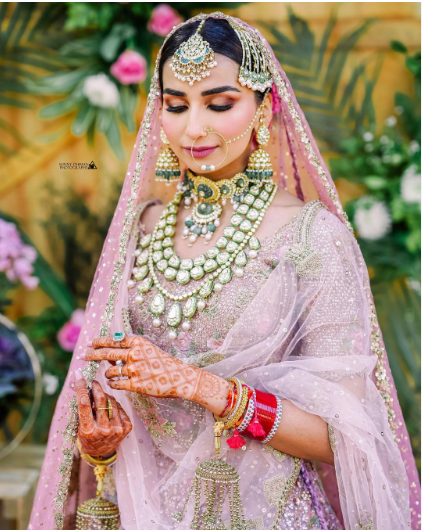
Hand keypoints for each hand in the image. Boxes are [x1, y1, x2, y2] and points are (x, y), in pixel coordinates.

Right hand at [74, 371, 131, 456]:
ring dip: (105, 397)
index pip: (84, 404)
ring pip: (111, 402)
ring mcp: (117, 429)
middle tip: (94, 382)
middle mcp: (104, 430)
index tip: (79, 375)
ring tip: (101, 400)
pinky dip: (114, 405)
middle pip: (101, 400)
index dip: (81, 387)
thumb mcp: (79, 426)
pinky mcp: (126, 428)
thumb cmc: (87, 436)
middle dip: (97, 387)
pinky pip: (119, 407)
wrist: (101, 452)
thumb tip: (83, 385)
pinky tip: (110, 409)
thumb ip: (82, 408)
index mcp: (88, 431)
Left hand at [82, 336, 229, 414]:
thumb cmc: (164, 363)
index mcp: (138, 343)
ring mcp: (135, 369)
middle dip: (93, 354)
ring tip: (109, 375)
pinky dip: (112, 383)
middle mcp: (135, 354)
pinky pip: (116, 384)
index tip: (90, 343)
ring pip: (110, 371)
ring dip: (107, 373)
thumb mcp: (149, 349)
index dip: (100, 342)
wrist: (180, 377)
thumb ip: (131, 349)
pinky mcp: (136, 384)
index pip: (114, 340)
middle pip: (107, 353)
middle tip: (83, 355)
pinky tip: (114, 383)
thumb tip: (110, 354)